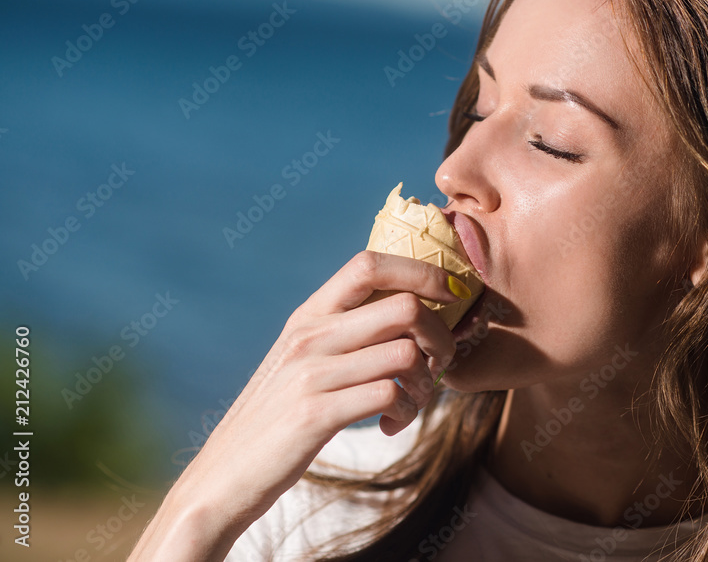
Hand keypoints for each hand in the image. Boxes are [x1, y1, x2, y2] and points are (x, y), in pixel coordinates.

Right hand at [128, 250, 464, 560]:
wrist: (223, 478)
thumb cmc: (277, 418)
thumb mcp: (301, 360)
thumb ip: (344, 331)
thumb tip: (409, 308)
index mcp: (308, 314)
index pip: (370, 263)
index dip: (422, 271)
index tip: (451, 296)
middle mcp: (309, 334)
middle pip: (405, 306)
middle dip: (441, 336)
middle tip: (438, 365)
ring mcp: (310, 373)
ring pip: (406, 354)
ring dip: (426, 384)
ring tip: (411, 403)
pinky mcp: (315, 414)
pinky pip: (390, 395)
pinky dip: (407, 413)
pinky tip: (392, 426)